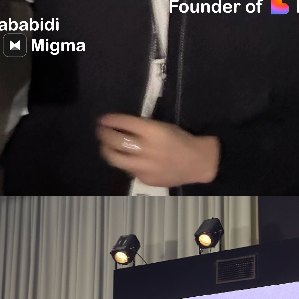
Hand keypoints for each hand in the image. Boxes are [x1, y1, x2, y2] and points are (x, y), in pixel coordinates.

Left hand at [97, 113, 219, 186]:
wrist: (198, 162)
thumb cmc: (181, 141)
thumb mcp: (163, 127)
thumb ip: (142, 128)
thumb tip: (118, 128)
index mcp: (154, 131)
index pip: (124, 123)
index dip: (110, 121)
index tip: (103, 120)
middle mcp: (147, 148)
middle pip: (115, 141)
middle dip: (103, 134)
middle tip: (101, 131)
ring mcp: (145, 166)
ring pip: (115, 159)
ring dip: (106, 150)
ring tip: (105, 146)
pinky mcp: (145, 179)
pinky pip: (129, 169)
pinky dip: (125, 163)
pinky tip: (127, 159)